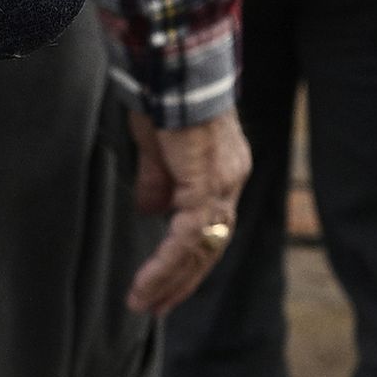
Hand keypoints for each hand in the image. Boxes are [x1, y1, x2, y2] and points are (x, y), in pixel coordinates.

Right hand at [126, 106, 252, 314]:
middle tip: (156, 308)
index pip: (213, 225)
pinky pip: (189, 233)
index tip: (166, 286)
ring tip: (144, 303)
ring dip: (172, 279)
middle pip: (214, 242)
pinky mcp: (206, 180)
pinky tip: (147, 282)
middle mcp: (231, 178)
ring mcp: (223, 179)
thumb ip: (159, 179)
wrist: (175, 68)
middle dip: (184, 279)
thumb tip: (151, 211)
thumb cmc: (164, 99)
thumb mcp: (157, 146)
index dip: (191, 258)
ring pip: (203, 244)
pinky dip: (168, 262)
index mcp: (223, 169)